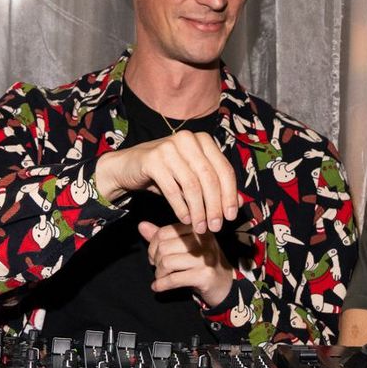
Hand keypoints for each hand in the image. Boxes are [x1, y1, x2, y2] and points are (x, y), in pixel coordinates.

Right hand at [93, 130, 239, 234]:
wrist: (127, 167)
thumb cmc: (165, 173)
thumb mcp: (192, 178)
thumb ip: (215, 187)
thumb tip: (239, 203)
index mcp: (202, 140)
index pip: (224, 169)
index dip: (230, 195)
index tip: (230, 217)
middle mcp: (187, 139)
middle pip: (210, 178)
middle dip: (215, 206)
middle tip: (215, 227)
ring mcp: (168, 147)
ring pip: (192, 185)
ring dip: (198, 211)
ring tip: (200, 228)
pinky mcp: (152, 159)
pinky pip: (172, 189)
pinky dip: (181, 208)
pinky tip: (185, 219)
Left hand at [139, 220, 234, 306]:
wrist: (224, 285)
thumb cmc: (202, 263)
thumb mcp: (184, 246)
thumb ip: (163, 236)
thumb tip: (142, 226)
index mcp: (197, 229)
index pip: (165, 231)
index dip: (153, 245)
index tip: (154, 256)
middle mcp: (203, 240)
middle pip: (164, 247)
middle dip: (155, 260)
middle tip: (158, 268)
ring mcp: (205, 257)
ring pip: (167, 262)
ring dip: (159, 273)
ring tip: (161, 277)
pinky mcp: (204, 275)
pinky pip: (174, 279)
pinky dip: (161, 284)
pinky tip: (158, 287)